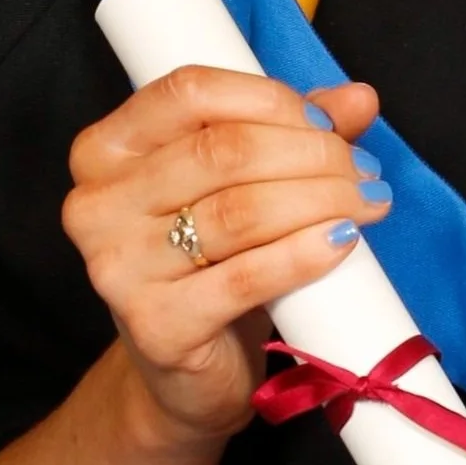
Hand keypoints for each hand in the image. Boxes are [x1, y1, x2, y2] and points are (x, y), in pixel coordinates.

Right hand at [60, 66, 388, 448]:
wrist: (182, 372)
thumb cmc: (208, 261)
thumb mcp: (240, 182)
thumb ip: (293, 131)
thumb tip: (360, 98)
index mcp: (107, 149)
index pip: (190, 92)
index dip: (270, 99)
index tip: (327, 124)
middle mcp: (97, 204)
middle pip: (223, 151)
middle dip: (311, 154)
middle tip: (364, 171)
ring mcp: (119, 269)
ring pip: (240, 210)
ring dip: (321, 199)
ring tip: (367, 202)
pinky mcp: (155, 327)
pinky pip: (246, 276)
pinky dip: (304, 253)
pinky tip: (343, 242)